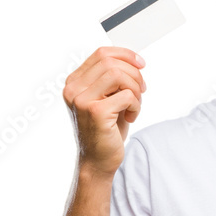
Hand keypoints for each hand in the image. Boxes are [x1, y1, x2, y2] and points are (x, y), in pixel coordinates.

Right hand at [62, 45, 146, 176]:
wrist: (98, 161)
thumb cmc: (105, 131)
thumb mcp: (108, 98)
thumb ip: (113, 79)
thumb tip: (133, 61)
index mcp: (74, 82)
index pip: (101, 54)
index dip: (125, 55)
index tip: (141, 64)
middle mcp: (74, 89)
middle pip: (111, 62)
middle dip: (134, 74)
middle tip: (141, 90)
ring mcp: (82, 100)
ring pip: (119, 75)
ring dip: (135, 90)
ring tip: (134, 105)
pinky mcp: (96, 112)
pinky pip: (126, 95)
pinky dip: (136, 105)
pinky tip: (131, 117)